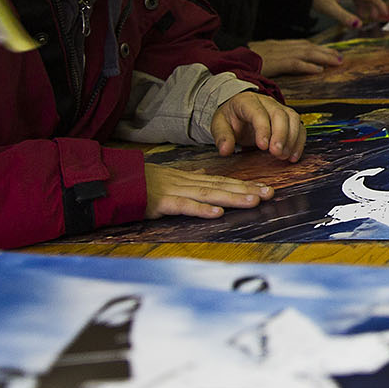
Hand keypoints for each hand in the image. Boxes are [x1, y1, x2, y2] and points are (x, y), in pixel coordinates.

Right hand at [142, 163, 272, 217]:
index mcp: (190, 179)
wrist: (117, 181)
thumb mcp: (170, 177)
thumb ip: (189, 177)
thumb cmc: (143, 181)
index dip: (245, 184)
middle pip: (222, 186)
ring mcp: (175, 191)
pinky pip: (185, 206)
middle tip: (271, 193)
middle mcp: (187, 183)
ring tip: (253, 201)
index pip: (223, 182)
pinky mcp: (162, 203)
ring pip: (209, 194)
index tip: (265, 188)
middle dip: (247, 190)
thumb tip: (205, 173)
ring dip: (232, 198)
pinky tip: (217, 213)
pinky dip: (201, 209)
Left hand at [210, 90, 304, 160]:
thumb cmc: (230, 118)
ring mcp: (280, 109)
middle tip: (276, 153)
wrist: (237, 111)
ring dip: (292, 139)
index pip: (258, 112)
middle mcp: (267, 102)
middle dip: (281, 135)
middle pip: (280, 114)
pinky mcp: (288, 119)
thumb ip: (222, 137)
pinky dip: (299, 142)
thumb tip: (225, 150)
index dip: (263, 129)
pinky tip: (293, 156)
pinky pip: (299, 127)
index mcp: (247, 101)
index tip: (263, 146)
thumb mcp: (219, 125)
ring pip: (293, 119)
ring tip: (284, 157)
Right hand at [249, 38, 341, 75]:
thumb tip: (284, 67)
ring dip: (323, 57)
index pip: (301, 45)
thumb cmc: (240, 61)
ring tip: (336, 62)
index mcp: (277, 45)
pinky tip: (318, 70)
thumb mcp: (259, 58)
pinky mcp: (275, 62)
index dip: (316, 48)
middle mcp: (280, 46)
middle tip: (340, 58)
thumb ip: (272, 61)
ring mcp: (277, 53)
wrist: (227, 59)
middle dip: (325, 52)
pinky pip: (295, 63)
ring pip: (305, 53)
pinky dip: (308, 66)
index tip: (329, 52)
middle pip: (307, 47)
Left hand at [311, 0, 386, 27]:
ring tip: (364, 16)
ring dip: (363, 6)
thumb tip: (358, 24)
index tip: (385, 12)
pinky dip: (354, 4)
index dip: (379, 4)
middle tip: (376, 17)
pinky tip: (350, 11)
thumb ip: (344, 17)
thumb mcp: (330, 7)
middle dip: (372, 7)